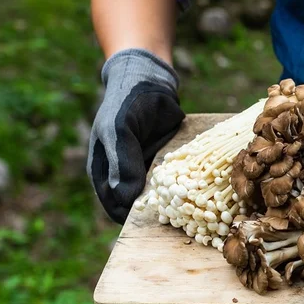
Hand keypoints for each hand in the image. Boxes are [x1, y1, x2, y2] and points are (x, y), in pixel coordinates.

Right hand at [87, 48, 184, 223]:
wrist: (149, 81)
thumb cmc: (125, 105)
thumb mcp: (118, 132)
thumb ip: (122, 164)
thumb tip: (126, 199)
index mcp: (104, 173)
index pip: (115, 206)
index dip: (130, 216)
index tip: (152, 222)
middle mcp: (126, 175)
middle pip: (140, 205)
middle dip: (156, 210)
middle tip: (178, 215)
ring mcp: (148, 170)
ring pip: (161, 195)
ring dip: (174, 200)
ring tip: (191, 204)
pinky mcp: (168, 162)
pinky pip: (177, 179)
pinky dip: (186, 184)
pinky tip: (199, 188)